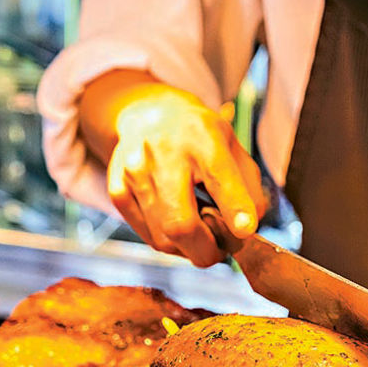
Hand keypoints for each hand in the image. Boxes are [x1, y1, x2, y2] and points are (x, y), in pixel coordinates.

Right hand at [107, 86, 266, 266]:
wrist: (151, 116)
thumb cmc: (200, 138)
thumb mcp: (234, 148)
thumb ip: (249, 190)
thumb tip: (245, 233)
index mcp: (202, 138)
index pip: (219, 178)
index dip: (234, 209)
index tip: (245, 231)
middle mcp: (162, 153)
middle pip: (180, 224)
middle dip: (207, 250)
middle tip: (221, 250)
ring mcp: (134, 173)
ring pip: (164, 239)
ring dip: (190, 249)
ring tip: (201, 232)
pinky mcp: (118, 190)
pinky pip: (148, 237)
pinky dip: (170, 242)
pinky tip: (178, 225)